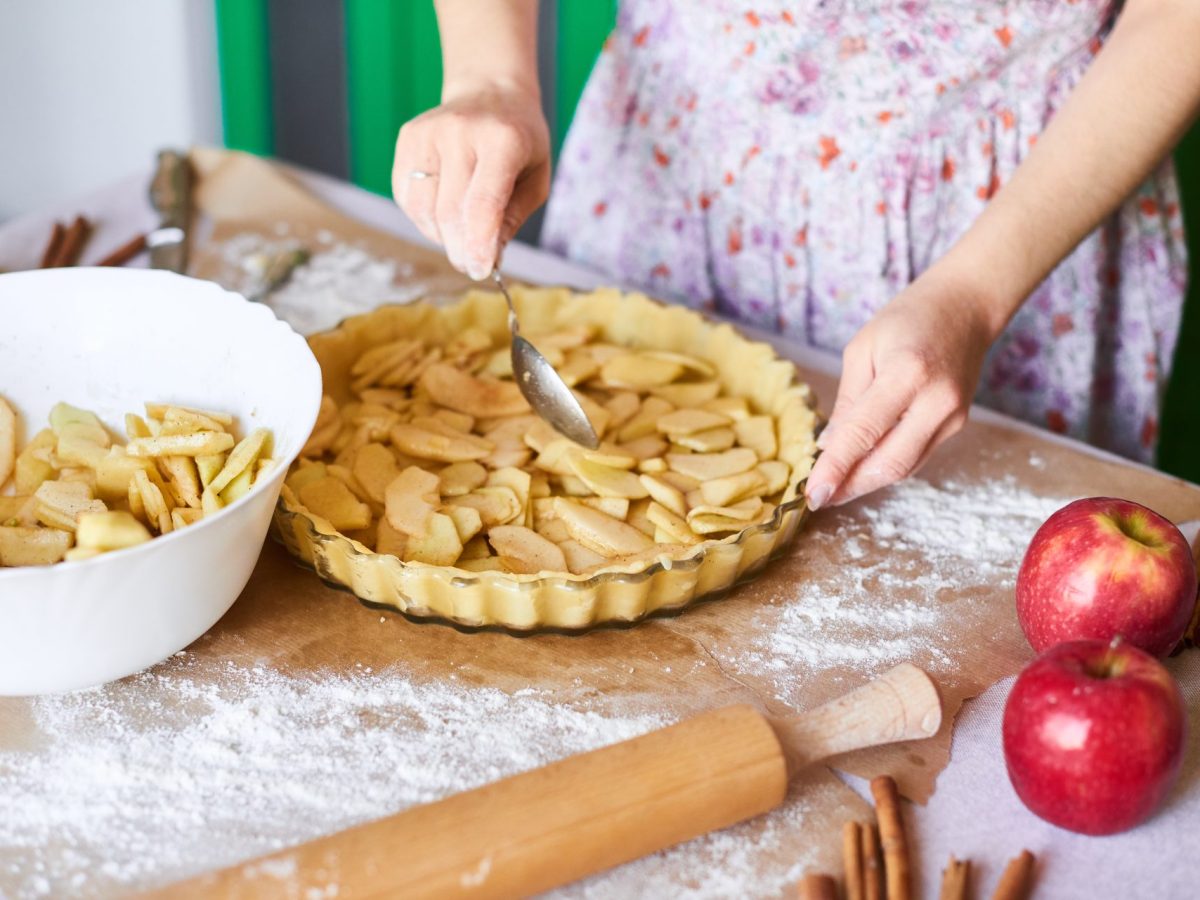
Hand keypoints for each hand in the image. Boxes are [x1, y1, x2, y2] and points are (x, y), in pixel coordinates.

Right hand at [392, 81, 549, 279]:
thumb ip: (513, 218)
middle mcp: (460, 131)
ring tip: (462, 235)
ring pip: (424, 209)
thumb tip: (489, 258)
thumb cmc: (520, 142)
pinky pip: (408, 197)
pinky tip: (444, 214)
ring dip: (443, 236)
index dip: (479, 244)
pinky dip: (425, 219)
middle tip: (471, 265)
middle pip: (450, 211)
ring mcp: (429, 133)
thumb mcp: (535, 179)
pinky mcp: (408, 139)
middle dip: (461, 249)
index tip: (480, 271)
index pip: (483, 203)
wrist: (490, 92)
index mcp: (502, 139)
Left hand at [805, 272, 995, 509]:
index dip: (836, 468)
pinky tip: (862, 468)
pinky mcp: (957, 424)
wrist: (966, 306)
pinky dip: (886, 466)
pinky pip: (916, 456)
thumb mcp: (862, 350)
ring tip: (835, 487)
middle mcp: (936, 401)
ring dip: (867, 481)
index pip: (864, 433)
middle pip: (890, 463)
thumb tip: (828, 446)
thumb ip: (847, 402)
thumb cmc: (907, 319)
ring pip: (904, 467)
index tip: (813, 492)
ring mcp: (952, 417)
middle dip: (851, 486)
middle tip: (819, 498)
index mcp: (907, 374)